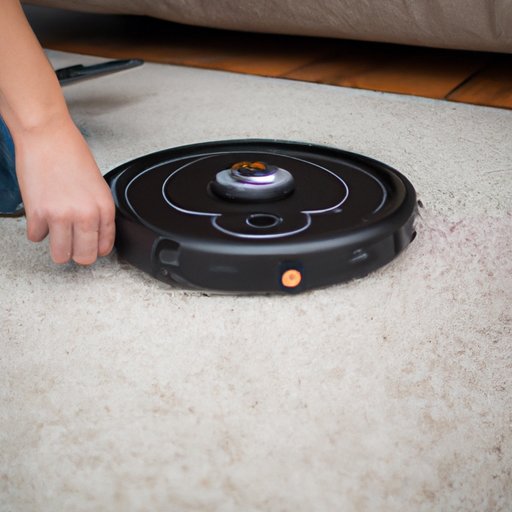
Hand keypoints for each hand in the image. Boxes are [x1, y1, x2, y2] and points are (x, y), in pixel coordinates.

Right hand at [13, 116, 114, 264]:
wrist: (47, 136)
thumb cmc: (71, 153)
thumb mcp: (97, 184)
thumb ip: (97, 210)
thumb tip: (94, 231)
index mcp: (104, 208)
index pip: (105, 245)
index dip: (96, 250)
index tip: (90, 248)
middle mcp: (86, 215)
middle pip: (85, 257)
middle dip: (78, 255)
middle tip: (72, 247)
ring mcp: (61, 216)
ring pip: (61, 255)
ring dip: (57, 249)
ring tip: (55, 236)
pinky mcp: (38, 214)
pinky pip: (36, 238)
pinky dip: (36, 230)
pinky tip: (40, 218)